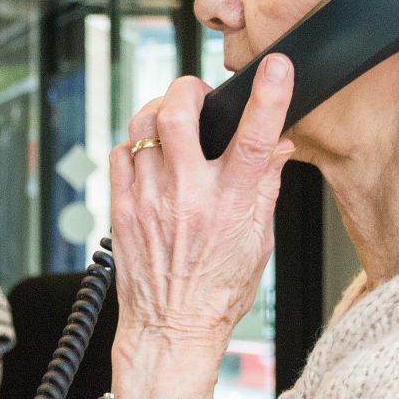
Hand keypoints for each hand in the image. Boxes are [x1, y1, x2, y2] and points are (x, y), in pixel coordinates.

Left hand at [108, 54, 296, 398]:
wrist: (168, 330)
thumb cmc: (214, 294)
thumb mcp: (258, 242)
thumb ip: (265, 186)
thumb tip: (278, 144)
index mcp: (230, 206)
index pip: (253, 139)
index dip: (268, 97)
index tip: (276, 69)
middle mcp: (186, 198)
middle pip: (177, 114)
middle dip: (187, 90)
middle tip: (197, 96)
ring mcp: (148, 201)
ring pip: (142, 127)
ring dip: (158, 111)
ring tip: (171, 121)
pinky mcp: (121, 209)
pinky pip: (120, 154)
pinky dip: (134, 143)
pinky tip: (148, 154)